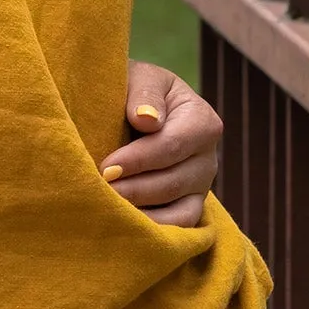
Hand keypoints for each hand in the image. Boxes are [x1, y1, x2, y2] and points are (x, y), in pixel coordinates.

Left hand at [101, 61, 221, 226]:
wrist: (128, 107)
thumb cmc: (132, 90)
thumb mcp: (138, 78)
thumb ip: (144, 94)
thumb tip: (147, 120)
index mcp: (201, 119)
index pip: (172, 145)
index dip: (138, 160)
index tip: (106, 168)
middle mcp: (208, 156)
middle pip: (174, 181)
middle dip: (134, 189)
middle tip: (100, 192)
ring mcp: (201, 185)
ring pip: (180, 209)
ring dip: (142, 212)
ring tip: (109, 210)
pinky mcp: (191, 205)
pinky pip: (182, 226)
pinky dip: (157, 231)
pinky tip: (126, 226)